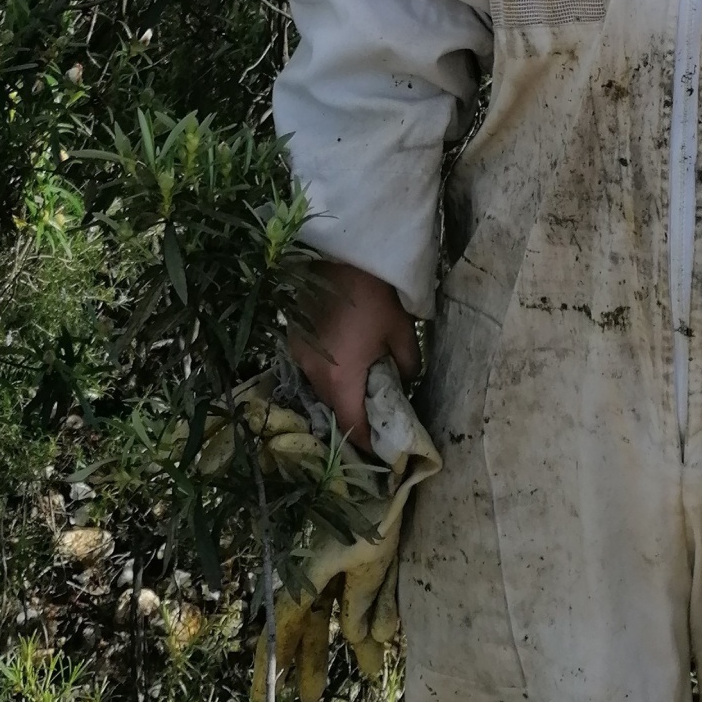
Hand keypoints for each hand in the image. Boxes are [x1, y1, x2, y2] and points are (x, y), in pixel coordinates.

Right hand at [288, 260, 418, 453]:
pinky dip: (330, 375)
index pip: (351, 425)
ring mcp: (299, 355)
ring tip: (364, 391)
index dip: (366, 441)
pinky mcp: (294, 339)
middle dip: (355, 418)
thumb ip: (407, 365)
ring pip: (321, 390)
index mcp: (340, 377)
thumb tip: (406, 382)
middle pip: (334, 409)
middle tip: (377, 419)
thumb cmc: (374, 293)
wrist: (341, 253)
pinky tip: (347, 364)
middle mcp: (312, 372)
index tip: (381, 449)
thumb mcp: (401, 330)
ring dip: (341, 395)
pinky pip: (313, 369)